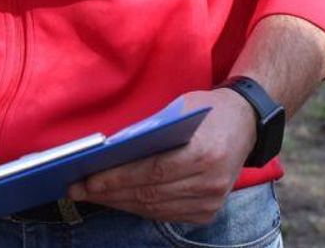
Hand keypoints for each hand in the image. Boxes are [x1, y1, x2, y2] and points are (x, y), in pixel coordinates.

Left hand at [67, 87, 256, 222]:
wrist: (247, 122)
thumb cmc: (206, 110)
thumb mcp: (177, 109)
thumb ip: (147, 132)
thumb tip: (107, 153)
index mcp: (204, 153)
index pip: (152, 172)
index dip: (117, 179)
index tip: (87, 180)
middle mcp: (211, 182)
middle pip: (150, 194)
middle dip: (109, 193)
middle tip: (77, 189)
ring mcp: (212, 200)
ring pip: (155, 208)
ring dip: (119, 203)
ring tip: (91, 195)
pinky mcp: (209, 211)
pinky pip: (166, 215)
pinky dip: (139, 208)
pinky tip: (117, 200)